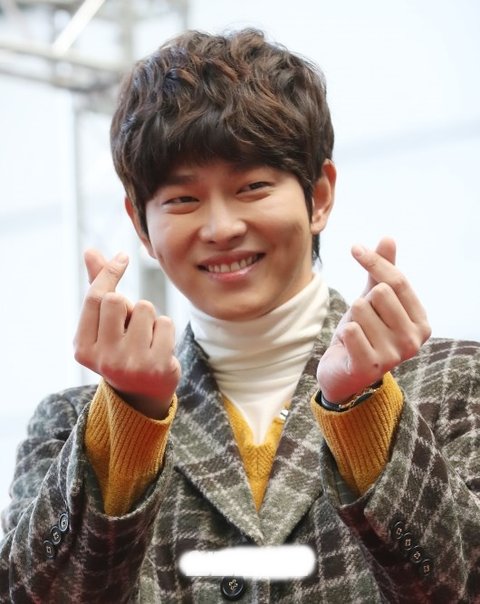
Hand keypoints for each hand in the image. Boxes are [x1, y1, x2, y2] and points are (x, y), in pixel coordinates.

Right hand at [73, 249, 180, 418]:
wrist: (144, 393)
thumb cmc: (122, 348)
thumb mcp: (105, 324)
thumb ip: (99, 288)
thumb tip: (90, 251)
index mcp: (83, 347)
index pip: (94, 298)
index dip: (109, 272)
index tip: (123, 257)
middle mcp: (103, 358)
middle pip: (116, 300)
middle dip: (128, 303)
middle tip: (131, 324)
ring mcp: (131, 364)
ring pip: (145, 308)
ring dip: (149, 317)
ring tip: (146, 338)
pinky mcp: (158, 366)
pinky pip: (165, 322)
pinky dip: (165, 329)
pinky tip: (160, 347)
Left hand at [317, 238, 430, 402]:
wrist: (343, 372)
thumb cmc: (363, 332)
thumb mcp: (372, 299)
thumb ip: (383, 272)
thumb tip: (388, 238)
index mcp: (421, 322)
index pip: (397, 281)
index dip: (374, 261)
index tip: (354, 248)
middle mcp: (413, 341)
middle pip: (380, 292)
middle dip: (363, 302)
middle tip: (362, 322)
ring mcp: (394, 356)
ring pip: (360, 308)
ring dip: (352, 318)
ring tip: (356, 336)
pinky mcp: (370, 367)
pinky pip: (350, 330)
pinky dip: (344, 333)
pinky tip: (349, 347)